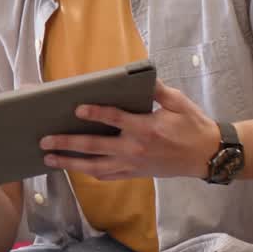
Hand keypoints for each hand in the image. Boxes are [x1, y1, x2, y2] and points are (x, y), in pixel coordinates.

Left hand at [38, 80, 219, 179]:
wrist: (208, 156)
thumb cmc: (193, 125)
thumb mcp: (178, 102)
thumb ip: (157, 89)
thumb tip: (141, 75)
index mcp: (145, 128)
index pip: (114, 119)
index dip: (94, 113)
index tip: (76, 109)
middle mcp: (134, 149)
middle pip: (94, 147)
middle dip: (66, 144)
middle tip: (44, 140)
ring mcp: (133, 164)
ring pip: (95, 167)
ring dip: (70, 163)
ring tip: (49, 158)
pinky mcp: (135, 173)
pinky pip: (107, 176)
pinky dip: (89, 172)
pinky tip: (74, 168)